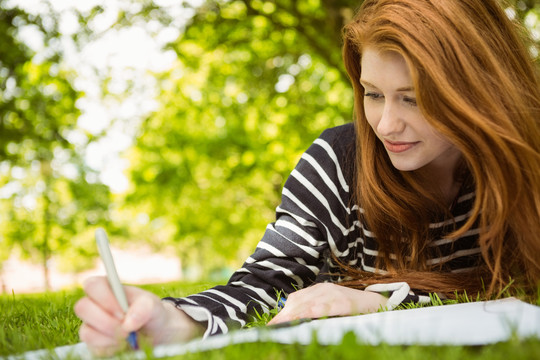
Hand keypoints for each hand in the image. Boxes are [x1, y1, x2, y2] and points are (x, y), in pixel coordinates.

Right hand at [74, 276, 203, 355]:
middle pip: (82, 307)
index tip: (122, 310)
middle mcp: (95, 305)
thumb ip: (144, 307)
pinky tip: (124, 344)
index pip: (92, 285)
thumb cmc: (152, 313)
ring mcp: (92, 325)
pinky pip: (93, 348)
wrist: (157, 333)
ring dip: (110, 336)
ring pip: (86, 331)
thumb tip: (127, 323)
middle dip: (106, 320)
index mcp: (108, 288)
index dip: (104, 298)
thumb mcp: (154, 305)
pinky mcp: (94, 343)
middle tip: (125, 326)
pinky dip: (111, 348)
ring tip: (129, 335)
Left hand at [267, 283, 387, 325]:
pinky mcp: (343, 302)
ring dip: (293, 315)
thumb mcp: (330, 306)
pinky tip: (302, 319)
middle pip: (298, 302)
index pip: (296, 299)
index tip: (270, 324)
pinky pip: (324, 307)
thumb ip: (315, 310)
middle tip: (271, 328)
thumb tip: (294, 321)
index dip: (283, 311)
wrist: (377, 303)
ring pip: (308, 304)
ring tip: (281, 326)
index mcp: (319, 290)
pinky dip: (312, 313)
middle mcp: (324, 289)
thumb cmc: (352, 308)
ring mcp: (333, 294)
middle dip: (284, 315)